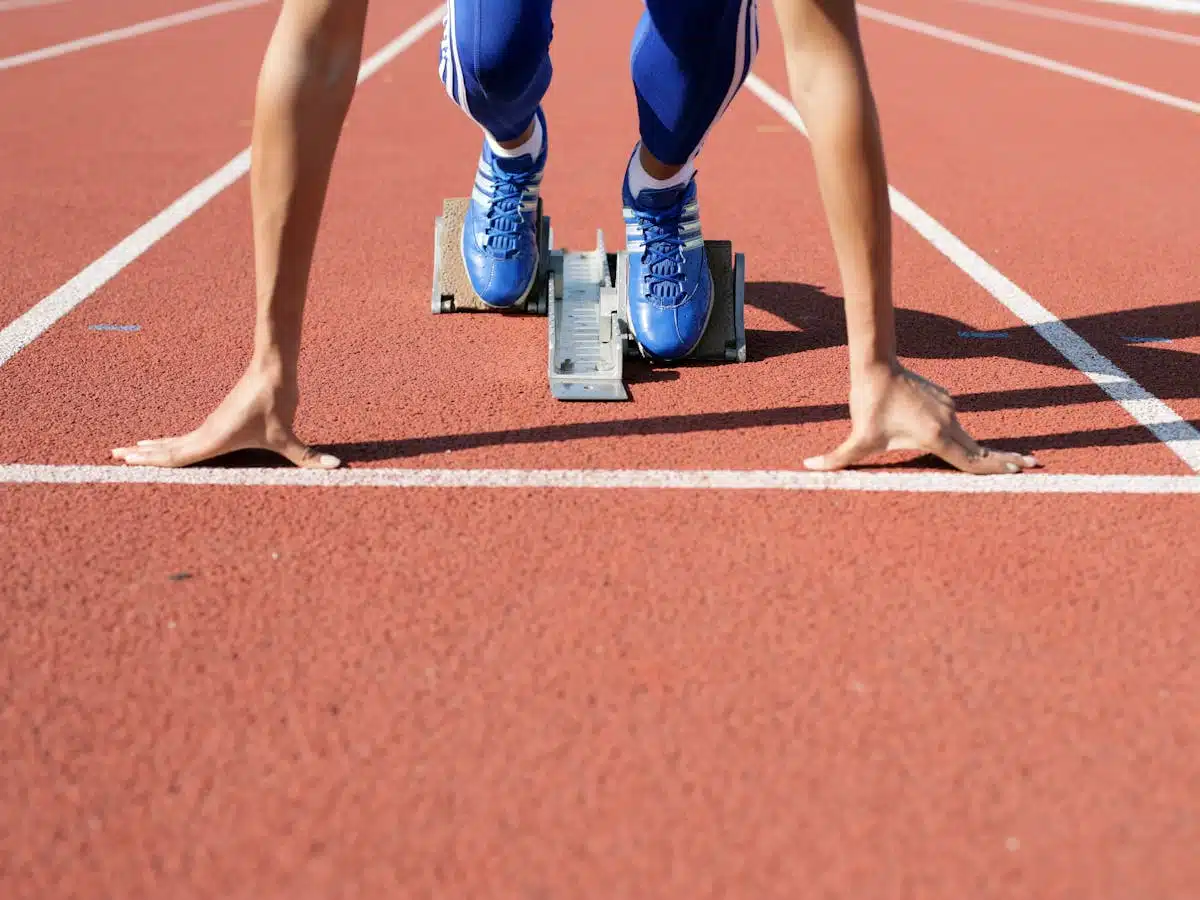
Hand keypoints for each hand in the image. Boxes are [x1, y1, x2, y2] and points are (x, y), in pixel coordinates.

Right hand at [111, 363, 339, 468]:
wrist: (273, 368)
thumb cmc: (277, 402)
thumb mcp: (290, 436)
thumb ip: (309, 457)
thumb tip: (338, 471)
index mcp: (214, 440)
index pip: (176, 456)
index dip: (151, 462)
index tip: (126, 463)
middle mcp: (206, 433)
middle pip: (167, 448)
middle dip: (141, 455)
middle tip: (113, 457)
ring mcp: (210, 426)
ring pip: (173, 441)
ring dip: (151, 447)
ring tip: (126, 452)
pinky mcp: (218, 421)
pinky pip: (186, 436)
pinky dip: (168, 442)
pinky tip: (162, 444)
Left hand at [804, 362, 1038, 473]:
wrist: (876, 365)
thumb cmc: (868, 403)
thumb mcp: (856, 438)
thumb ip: (835, 460)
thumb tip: (806, 469)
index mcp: (936, 435)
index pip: (972, 460)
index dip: (996, 468)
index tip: (1022, 470)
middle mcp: (949, 421)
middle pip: (979, 448)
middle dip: (1005, 459)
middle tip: (1034, 466)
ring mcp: (950, 409)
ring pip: (965, 436)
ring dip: (979, 450)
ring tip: (1007, 459)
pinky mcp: (946, 400)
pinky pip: (954, 424)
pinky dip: (961, 436)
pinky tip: (953, 439)